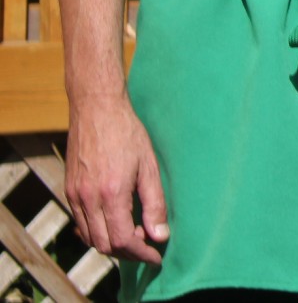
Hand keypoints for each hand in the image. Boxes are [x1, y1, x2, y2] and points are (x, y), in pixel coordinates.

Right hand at [65, 96, 167, 263]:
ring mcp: (75, 195)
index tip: (156, 256)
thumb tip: (160, 235)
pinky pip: (81, 223)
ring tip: (135, 234)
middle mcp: (88, 198)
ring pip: (90, 237)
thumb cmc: (127, 133)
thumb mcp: (150, 166)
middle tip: (148, 246)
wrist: (96, 109)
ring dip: (112, 243)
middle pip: (104, 244)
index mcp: (111, 193)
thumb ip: (155, 203)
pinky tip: (116, 222)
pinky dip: (97, 231)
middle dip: (127, 252)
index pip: (123, 240)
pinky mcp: (69, 190)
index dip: (141, 253)